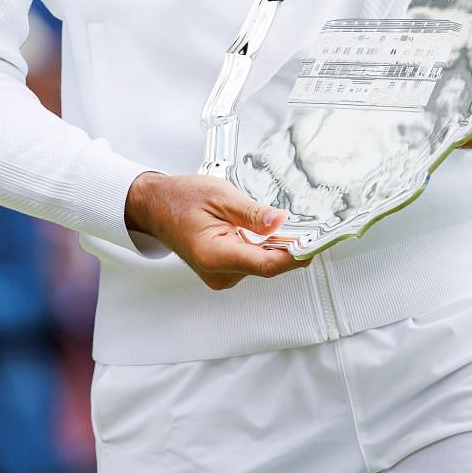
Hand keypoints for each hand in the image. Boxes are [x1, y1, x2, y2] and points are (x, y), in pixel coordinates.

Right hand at [124, 172, 302, 290]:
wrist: (155, 206)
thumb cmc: (180, 199)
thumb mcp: (221, 196)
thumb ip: (254, 213)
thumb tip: (282, 221)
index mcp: (216, 255)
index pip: (267, 264)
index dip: (296, 255)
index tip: (316, 243)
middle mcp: (219, 273)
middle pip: (269, 265)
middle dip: (291, 246)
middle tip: (311, 227)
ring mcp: (221, 276)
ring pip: (263, 264)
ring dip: (277, 246)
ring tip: (281, 223)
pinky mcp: (224, 272)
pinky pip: (253, 262)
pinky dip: (264, 247)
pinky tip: (266, 232)